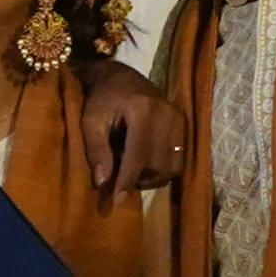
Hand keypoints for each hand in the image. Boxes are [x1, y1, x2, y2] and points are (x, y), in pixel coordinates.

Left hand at [79, 60, 184, 206]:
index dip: (127, 180)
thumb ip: (97, 151)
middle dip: (138, 178)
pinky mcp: (184, 124)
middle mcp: (167, 114)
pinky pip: (179, 159)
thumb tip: (103, 183)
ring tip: (133, 166)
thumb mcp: (90, 122)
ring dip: (152, 175)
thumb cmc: (101, 99)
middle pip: (157, 164)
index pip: (138, 155)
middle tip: (120, 175)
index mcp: (142, 110)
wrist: (121, 76)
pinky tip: (147, 161)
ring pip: (171, 166)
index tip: (117, 200)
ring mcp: (179, 119)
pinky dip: (163, 168)